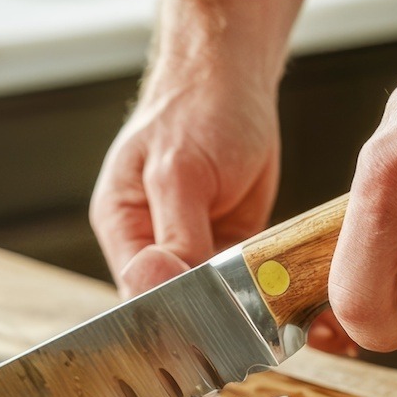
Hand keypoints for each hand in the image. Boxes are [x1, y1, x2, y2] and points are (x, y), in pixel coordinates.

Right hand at [90, 64, 279, 298]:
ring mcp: (193, 246)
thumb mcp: (179, 174)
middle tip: (238, 307)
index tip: (205, 317)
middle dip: (205, 310)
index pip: (136, 293)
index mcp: (122, 226)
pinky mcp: (228, 245)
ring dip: (237, 300)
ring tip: (258, 290)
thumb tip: (155, 285)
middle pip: (173, 304)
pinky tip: (273, 280)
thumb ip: (175, 235)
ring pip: (211, 299)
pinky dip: (258, 283)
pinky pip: (241, 281)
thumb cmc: (196, 111)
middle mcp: (153, 243)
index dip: (168, 313)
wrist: (232, 79)